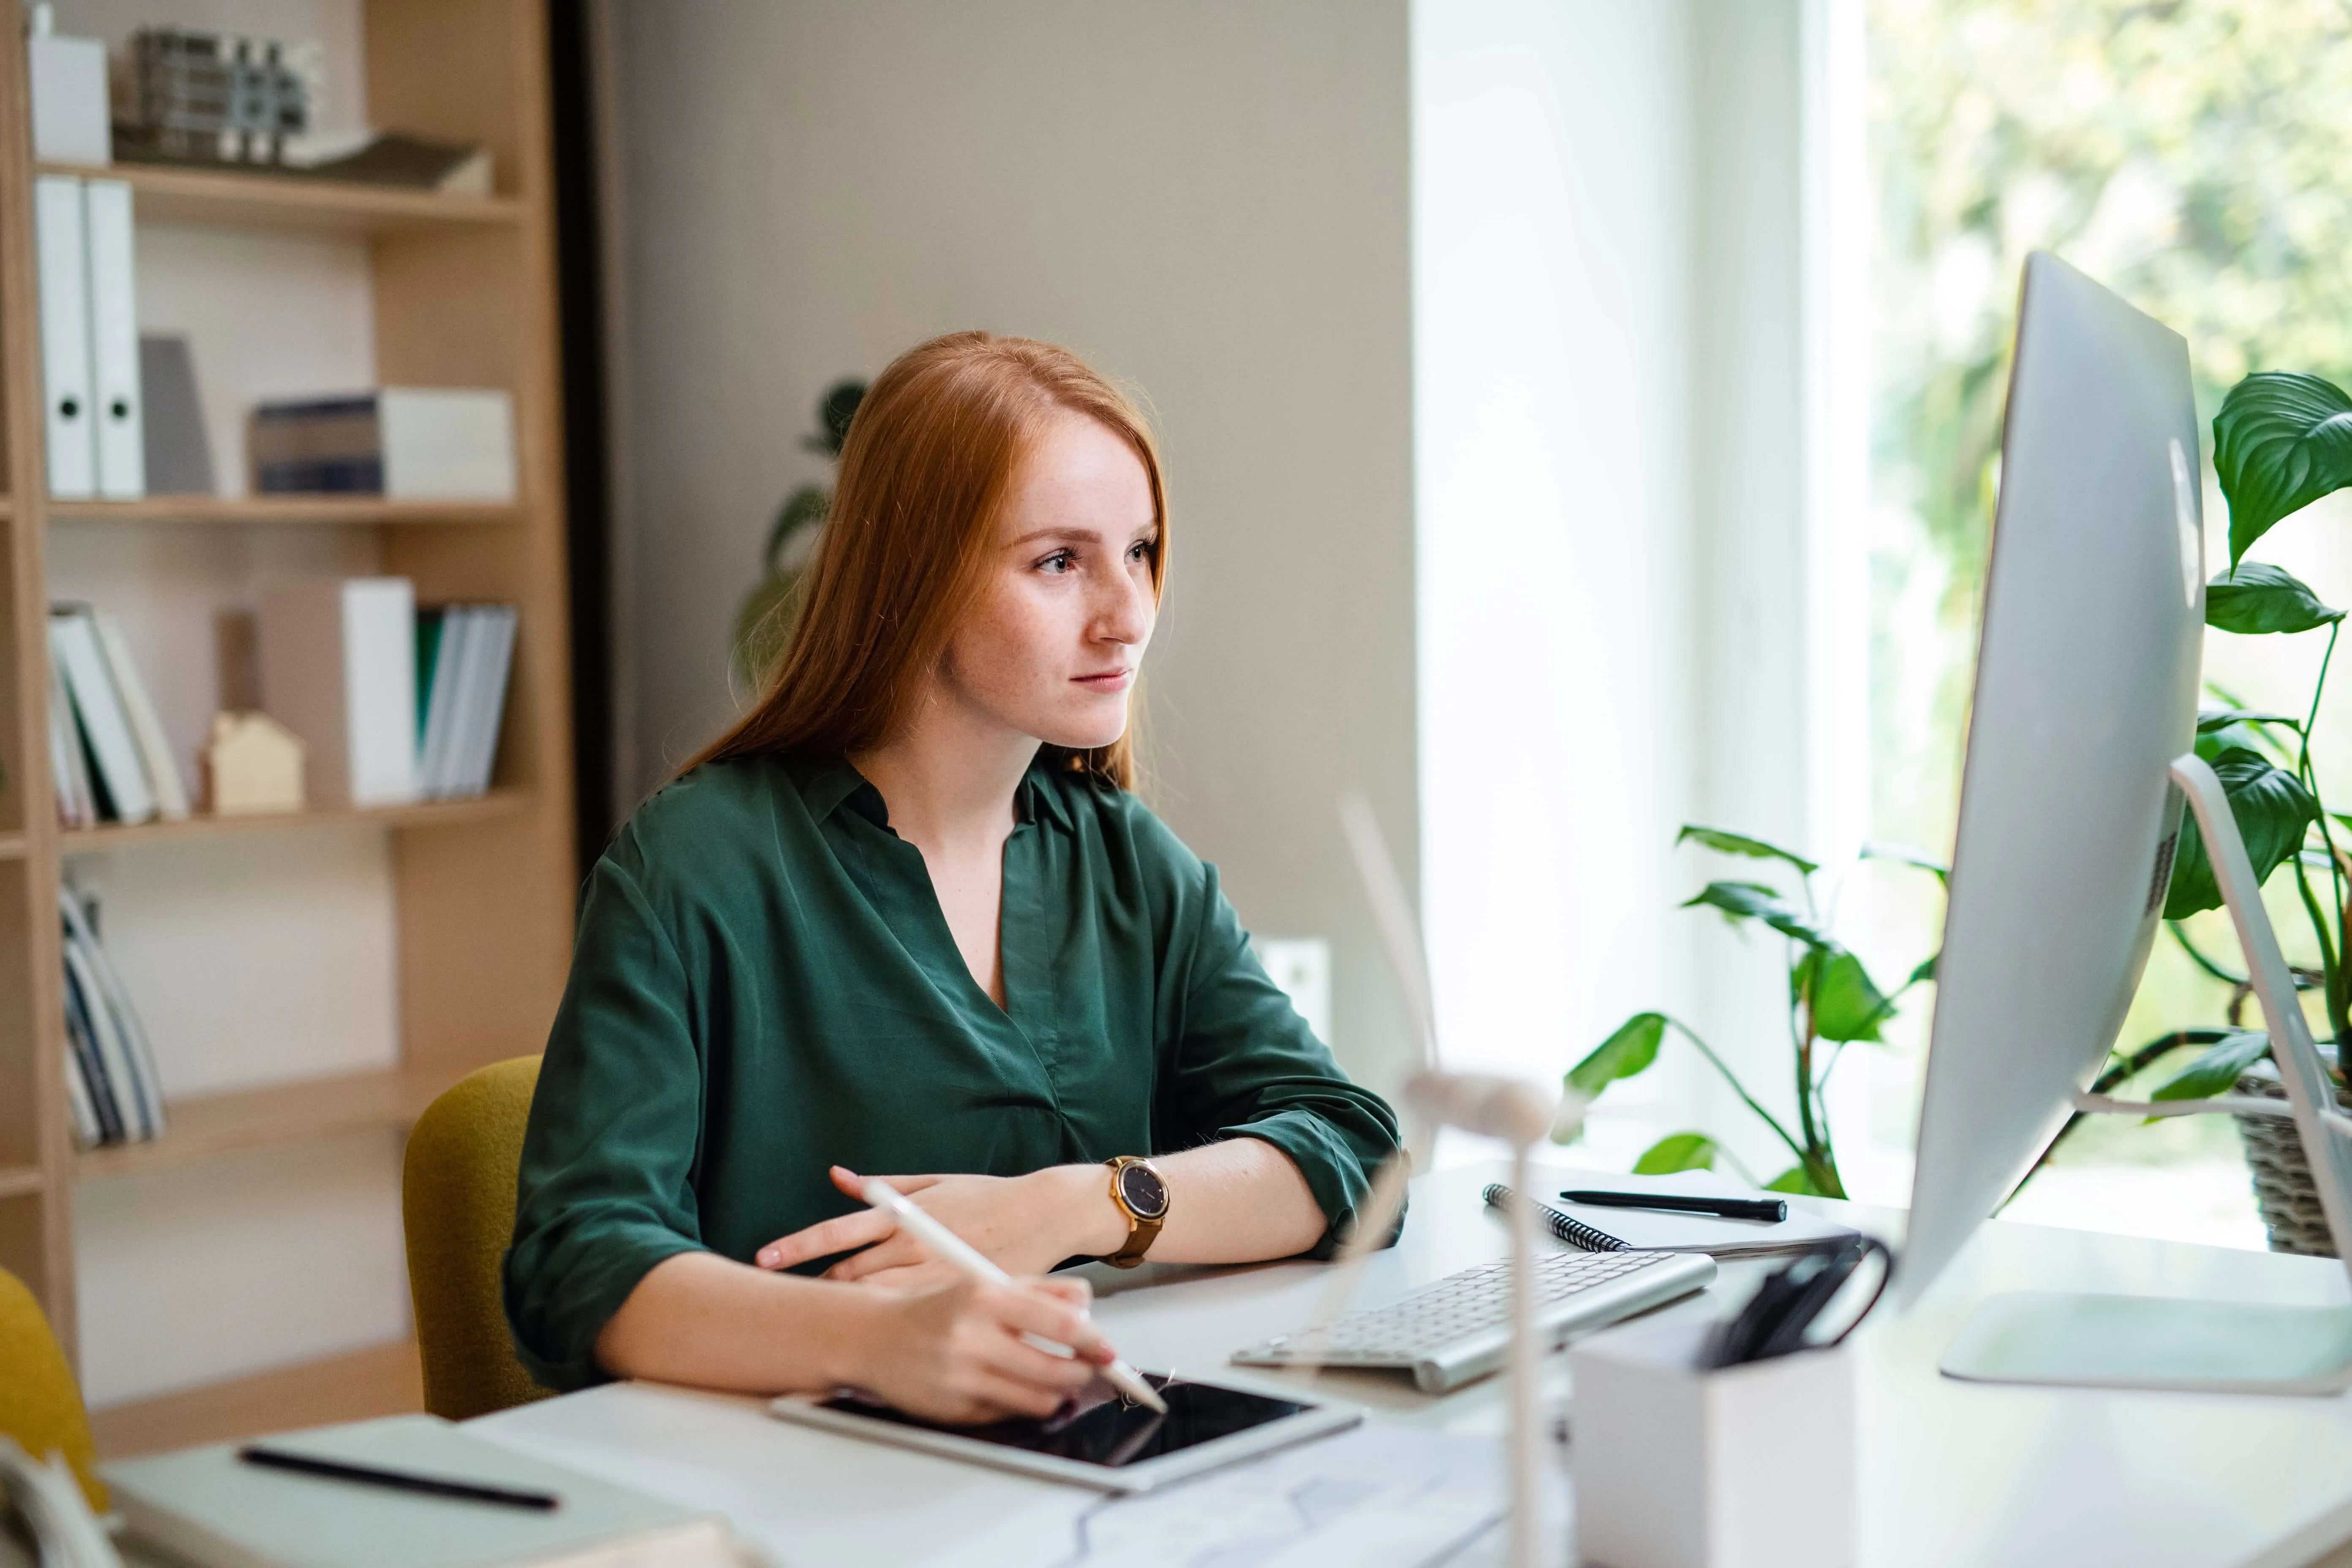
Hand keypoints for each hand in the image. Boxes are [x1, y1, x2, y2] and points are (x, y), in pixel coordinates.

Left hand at [754, 1165, 1122, 1288]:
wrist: (1043, 1214)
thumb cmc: (986, 1197)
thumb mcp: (933, 1181)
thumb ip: (882, 1183)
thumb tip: (836, 1176)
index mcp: (904, 1214)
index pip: (839, 1231)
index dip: (798, 1246)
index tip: (765, 1258)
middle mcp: (914, 1244)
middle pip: (849, 1273)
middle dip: (814, 1288)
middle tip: (781, 1302)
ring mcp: (934, 1274)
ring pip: (876, 1298)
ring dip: (844, 1309)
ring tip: (814, 1321)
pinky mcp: (955, 1294)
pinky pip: (913, 1313)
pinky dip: (887, 1321)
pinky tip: (870, 1333)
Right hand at [851, 1274, 1113, 1423]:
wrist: (872, 1336)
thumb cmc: (934, 1307)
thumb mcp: (983, 1282)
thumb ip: (1039, 1291)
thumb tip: (1088, 1308)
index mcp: (984, 1297)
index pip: (1061, 1322)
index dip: (1093, 1340)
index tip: (1108, 1349)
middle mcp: (972, 1338)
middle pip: (1056, 1369)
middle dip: (1081, 1372)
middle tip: (1087, 1368)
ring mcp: (962, 1378)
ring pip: (1038, 1399)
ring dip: (1057, 1392)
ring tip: (1058, 1379)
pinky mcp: (955, 1409)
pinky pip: (1008, 1413)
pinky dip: (1020, 1402)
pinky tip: (1013, 1386)